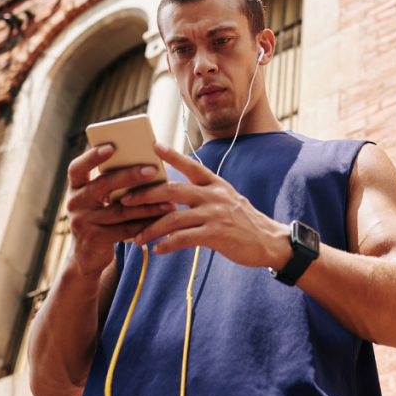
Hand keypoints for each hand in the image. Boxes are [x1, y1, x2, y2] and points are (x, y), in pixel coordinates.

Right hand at [66, 144, 176, 276]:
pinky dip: (146, 223)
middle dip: (130, 176)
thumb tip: (147, 165)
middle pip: (103, 185)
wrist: (87, 255)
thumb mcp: (100, 199)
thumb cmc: (101, 217)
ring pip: (120, 209)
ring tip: (168, 200)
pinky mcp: (95, 238)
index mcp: (76, 187)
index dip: (92, 156)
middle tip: (152, 170)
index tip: (111, 146)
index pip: (77, 168)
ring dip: (147, 204)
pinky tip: (162, 219)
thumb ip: (113, 184)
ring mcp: (82, 221)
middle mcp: (75, 202)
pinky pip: (125, 229)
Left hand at [120, 142, 291, 269]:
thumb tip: (177, 195)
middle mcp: (215, 195)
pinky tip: (157, 249)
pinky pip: (184, 238)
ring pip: (173, 217)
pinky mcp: (216, 235)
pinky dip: (167, 244)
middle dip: (146, 194)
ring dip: (151, 228)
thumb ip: (206, 195)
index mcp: (216, 184)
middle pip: (173, 190)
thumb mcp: (228, 200)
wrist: (270, 242)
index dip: (171, 155)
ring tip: (136, 237)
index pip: (191, 165)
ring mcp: (215, 214)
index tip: (153, 145)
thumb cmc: (245, 222)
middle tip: (125, 200)